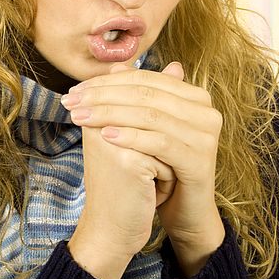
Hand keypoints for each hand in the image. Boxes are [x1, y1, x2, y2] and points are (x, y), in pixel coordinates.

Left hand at [62, 61, 225, 275]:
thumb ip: (136, 97)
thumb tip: (115, 67)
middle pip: (147, 94)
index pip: (146, 79)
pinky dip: (131, 137)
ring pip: (151, 115)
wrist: (184, 211)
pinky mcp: (201, 160)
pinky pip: (160, 142)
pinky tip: (105, 136)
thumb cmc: (162, 168)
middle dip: (103, 96)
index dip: (108, 83)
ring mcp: (206, 135)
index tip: (75, 90)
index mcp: (194, 98)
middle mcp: (206, 111)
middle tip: (71, 101)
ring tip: (80, 117)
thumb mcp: (146, 130)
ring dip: (110, 114)